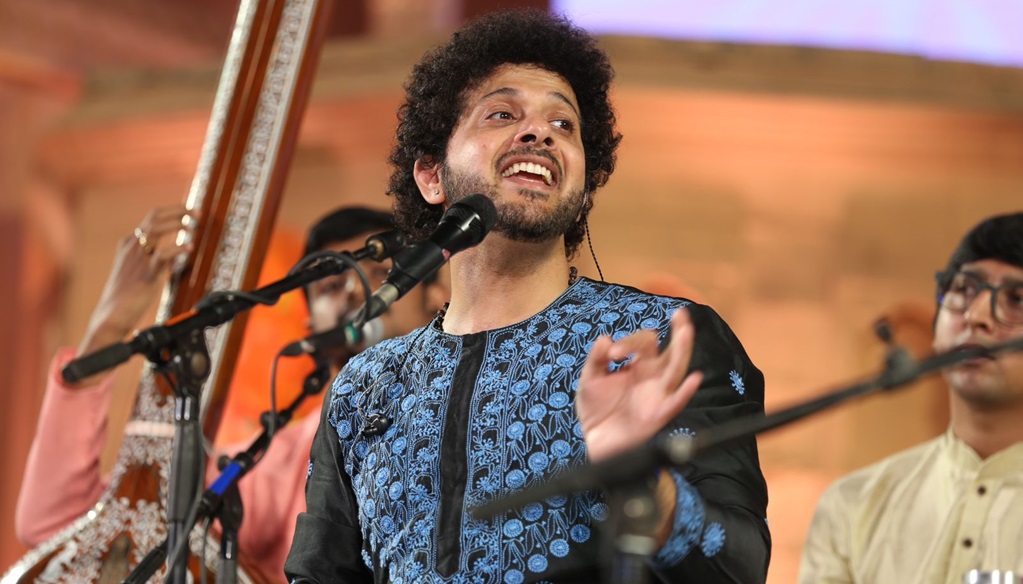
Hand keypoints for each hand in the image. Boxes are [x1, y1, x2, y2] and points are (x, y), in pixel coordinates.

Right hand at [74, 206, 194, 383]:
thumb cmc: (126, 295)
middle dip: (178, 211)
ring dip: (178, 223)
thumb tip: (175, 254)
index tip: (189, 211)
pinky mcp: (146, 274)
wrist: (111, 315)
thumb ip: (155, 259)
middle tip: (198, 213)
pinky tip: (190, 248)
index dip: (172, 211)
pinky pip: (163, 255)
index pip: (152, 218)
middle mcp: (132, 247)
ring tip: (194, 226)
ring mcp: (138, 259)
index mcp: (129, 244)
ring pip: (157, 229)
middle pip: (155, 217)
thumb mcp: (139, 270)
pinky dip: (179, 248)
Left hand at [576, 308, 702, 462]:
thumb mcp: (589, 380)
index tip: (613, 354)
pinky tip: (694, 378)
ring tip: (686, 331)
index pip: (645, 343)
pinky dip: (686, 392)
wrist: (596, 443)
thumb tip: (606, 338)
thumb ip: (596, 360)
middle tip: (681, 313)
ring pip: (676, 370)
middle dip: (678, 332)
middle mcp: (653, 377)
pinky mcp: (659, 414)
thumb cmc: (597, 410)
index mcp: (638, 366)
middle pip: (671, 351)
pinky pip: (676, 402)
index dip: (631, 342)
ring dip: (683, 351)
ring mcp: (658, 395)